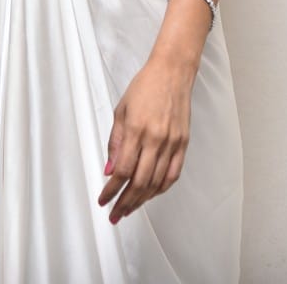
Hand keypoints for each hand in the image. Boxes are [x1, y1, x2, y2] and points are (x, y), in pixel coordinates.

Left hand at [97, 56, 194, 223]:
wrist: (172, 72)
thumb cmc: (144, 87)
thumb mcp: (121, 110)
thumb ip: (115, 141)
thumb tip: (110, 170)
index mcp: (136, 129)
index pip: (122, 170)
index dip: (111, 190)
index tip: (103, 200)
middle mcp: (155, 139)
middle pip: (139, 182)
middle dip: (125, 202)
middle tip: (115, 215)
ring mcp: (172, 143)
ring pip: (156, 182)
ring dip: (141, 199)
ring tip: (130, 209)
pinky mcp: (183, 143)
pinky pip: (172, 174)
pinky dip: (160, 188)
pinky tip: (150, 194)